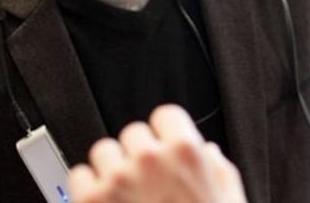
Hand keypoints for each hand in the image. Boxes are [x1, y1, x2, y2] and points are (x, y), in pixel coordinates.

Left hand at [68, 104, 246, 202]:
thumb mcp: (230, 198)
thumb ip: (218, 169)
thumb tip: (208, 153)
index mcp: (185, 152)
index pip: (165, 115)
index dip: (166, 133)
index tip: (165, 146)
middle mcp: (148, 159)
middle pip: (133, 133)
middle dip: (139, 154)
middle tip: (147, 180)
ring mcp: (116, 179)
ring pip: (103, 150)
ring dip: (112, 168)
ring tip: (125, 194)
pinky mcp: (89, 200)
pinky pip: (79, 176)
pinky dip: (88, 188)